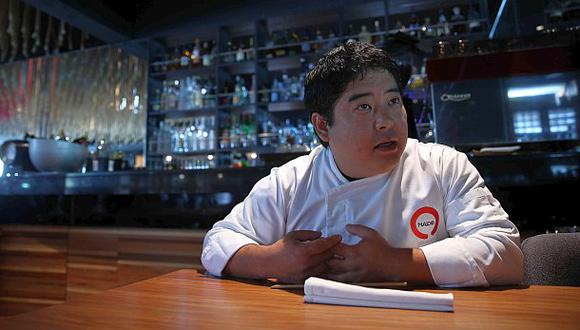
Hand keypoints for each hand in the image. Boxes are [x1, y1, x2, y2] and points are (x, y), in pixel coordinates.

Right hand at [224, 230, 341, 283]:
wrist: (269, 263)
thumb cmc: (280, 247)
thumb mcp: (293, 236)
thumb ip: (308, 234)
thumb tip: (321, 234)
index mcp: (304, 251)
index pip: (324, 245)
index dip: (333, 240)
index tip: (338, 237)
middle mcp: (307, 263)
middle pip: (327, 255)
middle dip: (332, 249)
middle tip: (335, 244)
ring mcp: (306, 273)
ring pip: (325, 266)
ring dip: (328, 259)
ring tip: (329, 253)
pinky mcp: (305, 279)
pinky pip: (319, 273)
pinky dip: (323, 267)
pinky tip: (322, 262)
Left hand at [325, 224, 432, 284]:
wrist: (393, 264)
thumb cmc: (382, 248)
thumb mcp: (370, 234)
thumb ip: (357, 229)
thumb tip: (346, 226)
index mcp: (353, 253)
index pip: (334, 248)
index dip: (327, 244)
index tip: (326, 241)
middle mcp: (351, 265)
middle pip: (329, 263)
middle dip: (325, 258)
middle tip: (322, 253)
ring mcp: (353, 275)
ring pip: (333, 275)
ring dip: (328, 269)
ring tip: (323, 264)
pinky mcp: (356, 281)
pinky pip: (341, 281)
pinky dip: (335, 277)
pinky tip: (332, 273)